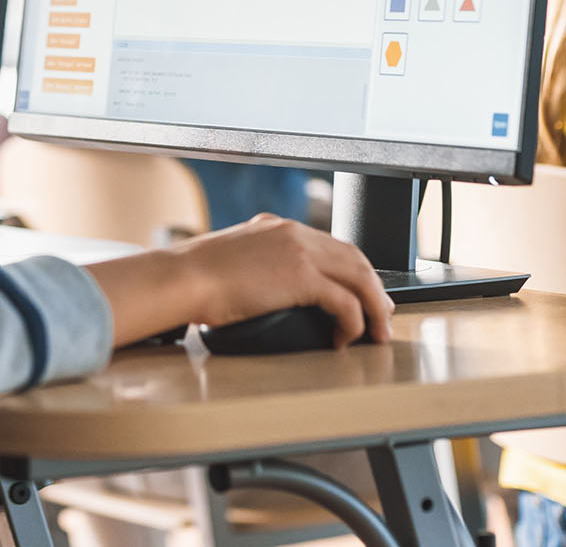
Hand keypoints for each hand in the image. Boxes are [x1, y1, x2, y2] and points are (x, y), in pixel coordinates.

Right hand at [88, 214, 392, 349]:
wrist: (182, 277)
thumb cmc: (194, 277)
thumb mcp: (232, 260)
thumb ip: (255, 266)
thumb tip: (263, 290)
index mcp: (277, 227)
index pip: (330, 245)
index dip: (353, 270)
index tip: (361, 291)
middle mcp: (294, 233)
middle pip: (354, 257)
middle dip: (374, 288)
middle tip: (382, 314)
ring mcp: (300, 251)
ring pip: (359, 276)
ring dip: (374, 306)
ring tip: (376, 331)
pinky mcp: (302, 276)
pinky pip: (345, 300)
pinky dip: (353, 321)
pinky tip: (345, 338)